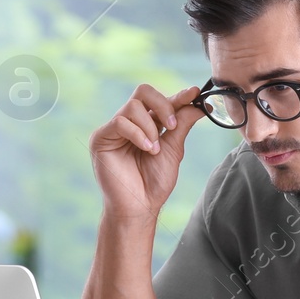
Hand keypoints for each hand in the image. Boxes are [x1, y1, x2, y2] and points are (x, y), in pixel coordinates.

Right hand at [89, 84, 205, 222]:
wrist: (139, 206)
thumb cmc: (154, 183)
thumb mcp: (173, 149)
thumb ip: (181, 124)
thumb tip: (199, 103)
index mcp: (146, 124)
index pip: (160, 101)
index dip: (178, 96)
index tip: (195, 92)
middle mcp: (130, 123)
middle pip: (143, 92)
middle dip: (162, 105)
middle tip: (171, 125)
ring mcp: (114, 129)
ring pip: (133, 106)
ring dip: (149, 128)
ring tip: (153, 150)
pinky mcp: (101, 138)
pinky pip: (120, 122)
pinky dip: (137, 134)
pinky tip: (146, 149)